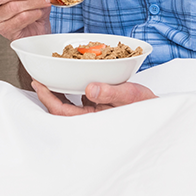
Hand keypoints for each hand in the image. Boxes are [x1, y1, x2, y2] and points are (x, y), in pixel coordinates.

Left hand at [32, 80, 156, 115]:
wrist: (159, 111)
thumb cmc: (146, 106)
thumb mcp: (130, 95)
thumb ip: (110, 92)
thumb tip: (90, 89)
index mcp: (94, 119)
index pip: (64, 112)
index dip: (49, 99)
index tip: (39, 84)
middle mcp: (91, 117)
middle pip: (62, 109)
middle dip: (48, 95)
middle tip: (36, 79)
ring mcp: (94, 111)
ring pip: (70, 103)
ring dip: (59, 91)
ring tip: (49, 76)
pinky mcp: (100, 104)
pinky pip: (81, 98)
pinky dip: (73, 88)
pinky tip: (72, 76)